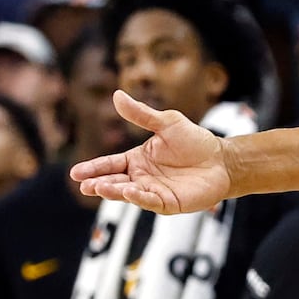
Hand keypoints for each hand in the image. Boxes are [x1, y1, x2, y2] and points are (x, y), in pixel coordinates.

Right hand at [69, 90, 230, 214]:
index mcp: (137, 159)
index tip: (76, 173)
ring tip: (100, 187)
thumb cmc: (195, 141)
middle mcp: (142, 177)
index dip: (93, 168)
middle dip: (99, 183)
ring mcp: (154, 191)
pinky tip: (129, 192)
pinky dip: (138, 197)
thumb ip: (141, 114)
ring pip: (129, 194)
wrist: (223, 159)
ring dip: (114, 191)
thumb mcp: (167, 123)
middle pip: (115, 181)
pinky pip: (150, 201)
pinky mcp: (168, 203)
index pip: (110, 164)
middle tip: (85, 184)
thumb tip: (117, 95)